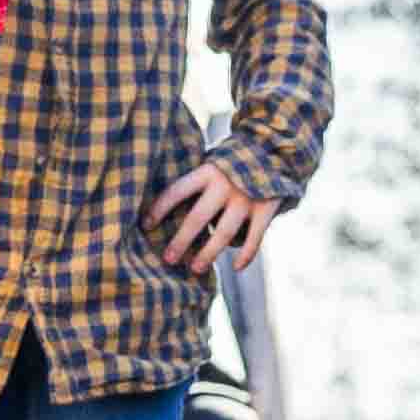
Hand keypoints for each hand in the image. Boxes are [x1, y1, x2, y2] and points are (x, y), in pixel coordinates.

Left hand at [143, 156, 270, 281]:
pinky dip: (246, 255)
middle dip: (181, 241)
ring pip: (223, 233)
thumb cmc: (231, 164)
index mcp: (207, 171)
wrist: (273, 150)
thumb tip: (170, 214)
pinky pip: (254, 238)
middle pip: (197, 218)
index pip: (177, 191)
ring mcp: (246, 198)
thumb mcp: (212, 165)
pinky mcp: (266, 209)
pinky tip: (236, 268)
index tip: (145, 226)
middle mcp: (225, 185)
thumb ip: (198, 185)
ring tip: (196, 269)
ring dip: (208, 253)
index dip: (159, 209)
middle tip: (168, 259)